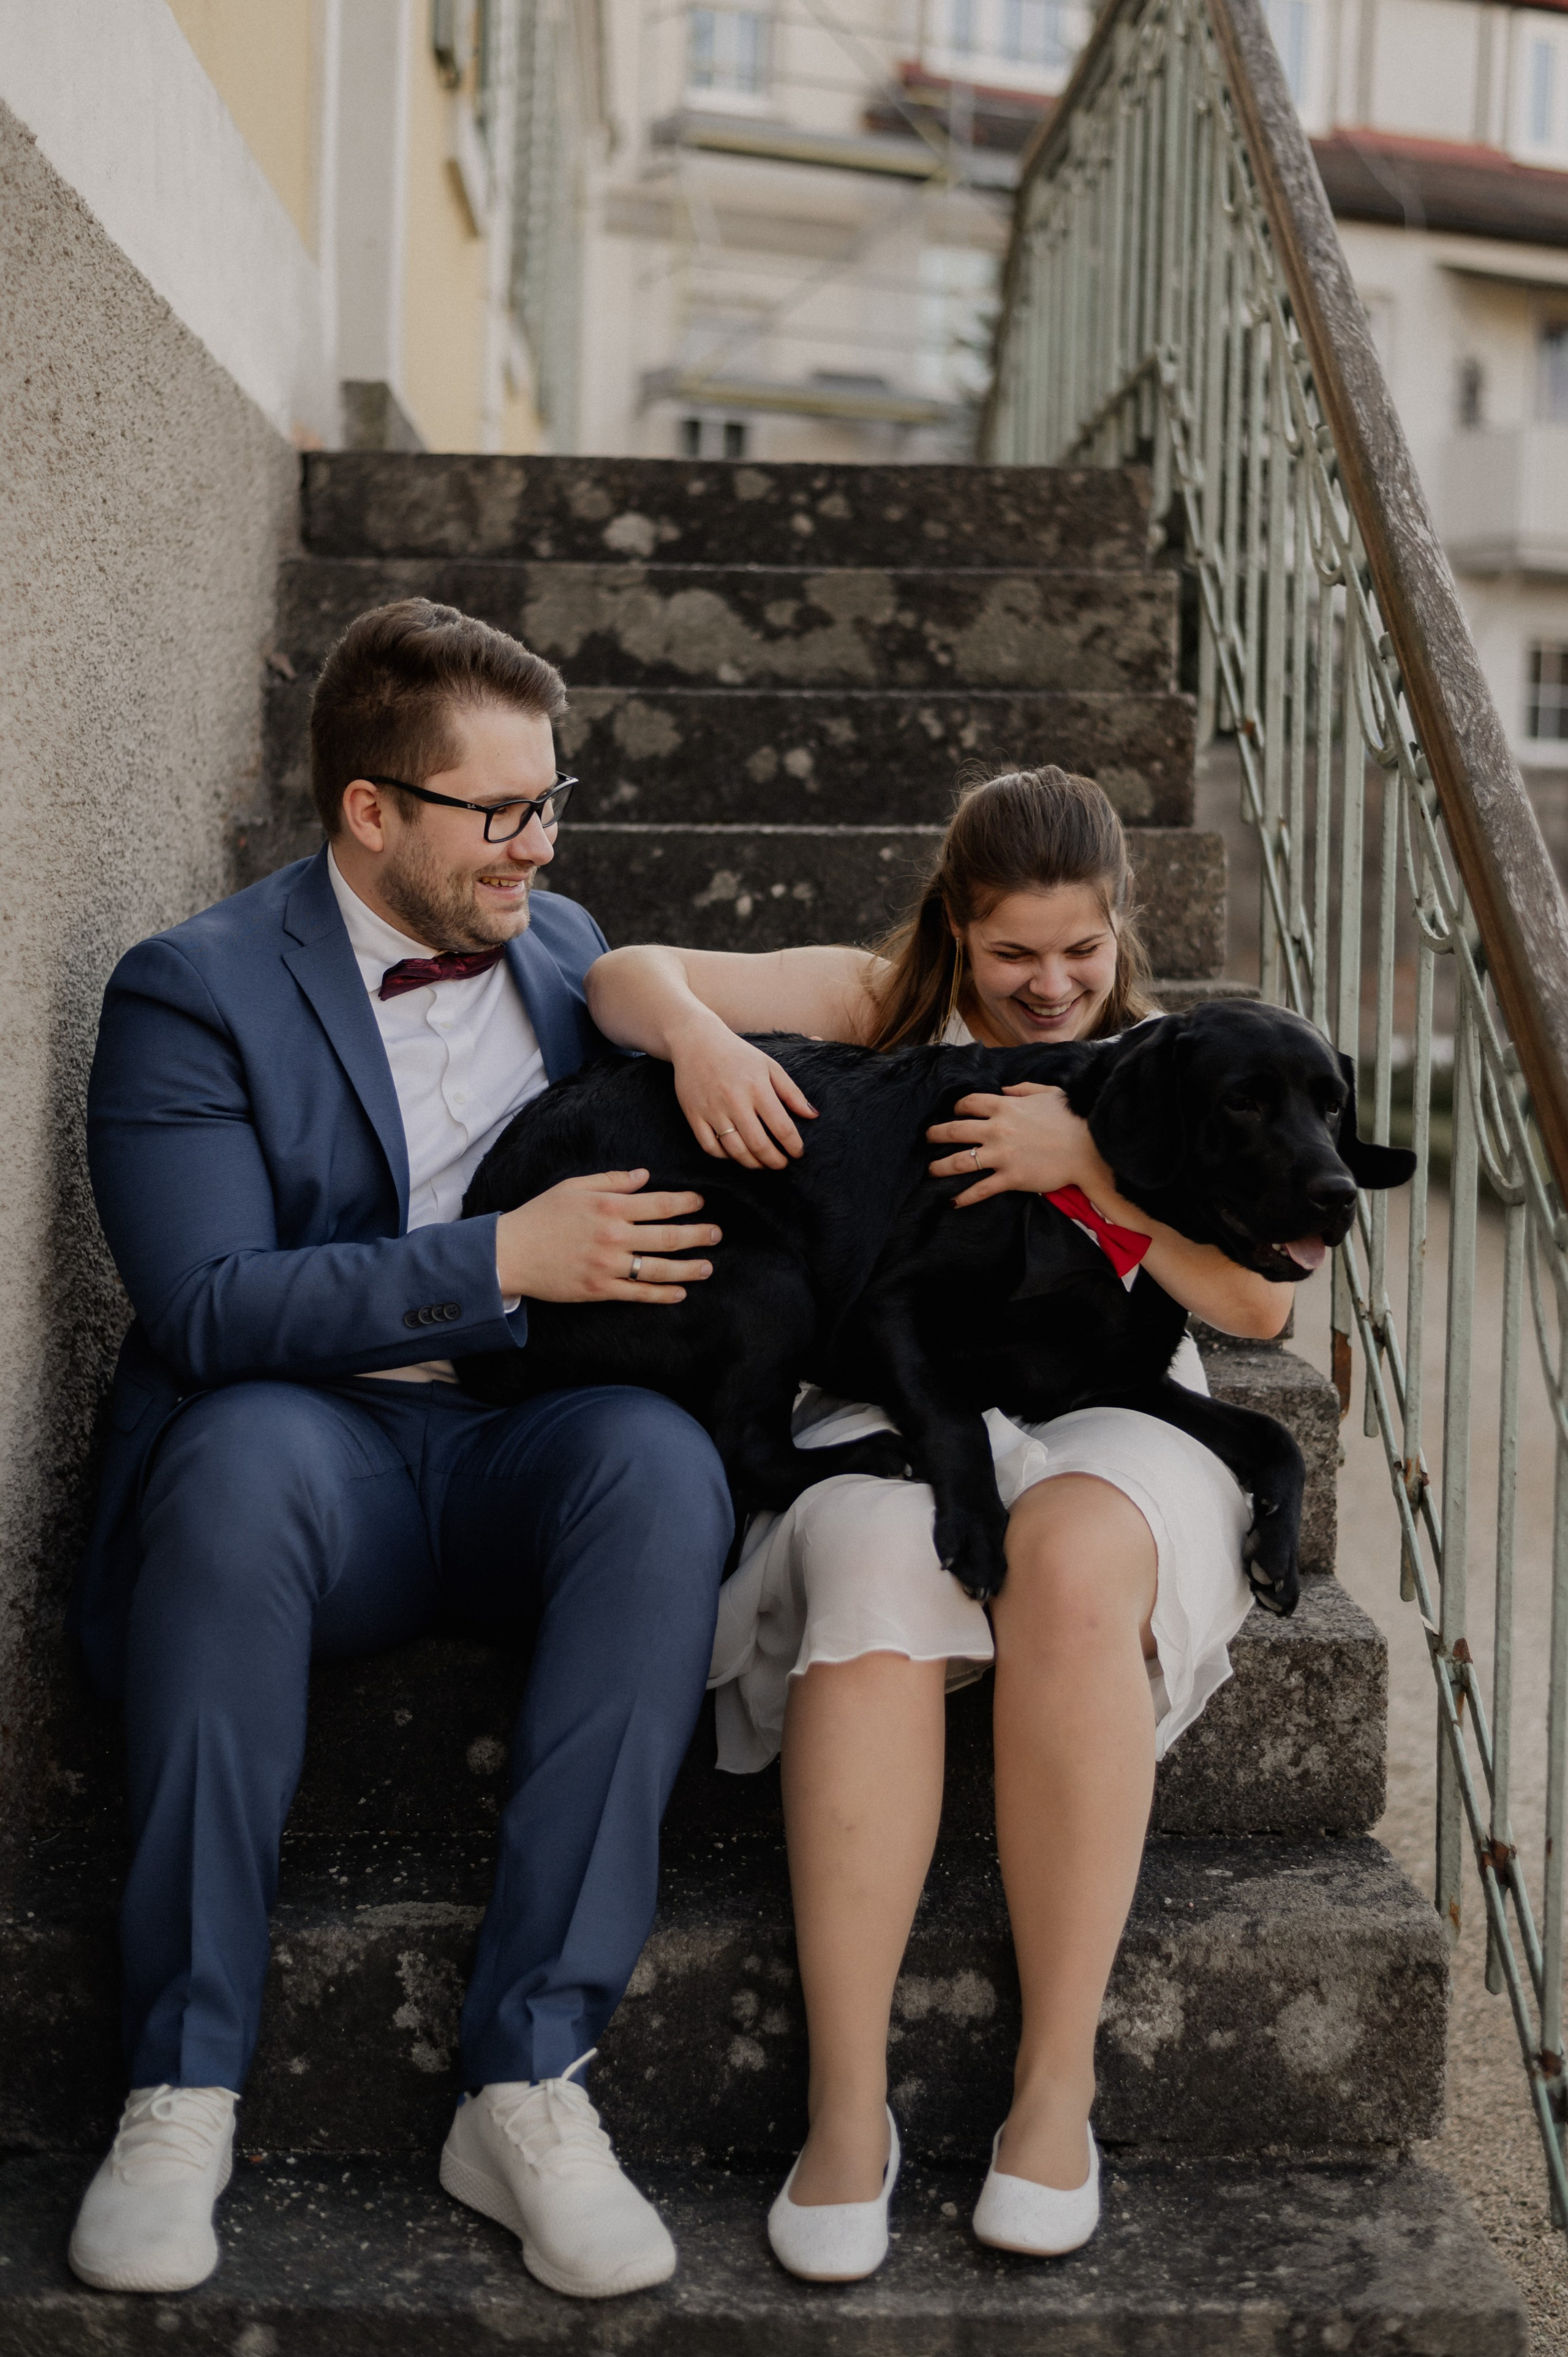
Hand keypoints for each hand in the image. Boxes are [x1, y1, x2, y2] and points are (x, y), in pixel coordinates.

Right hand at [495, 1171, 719, 1304]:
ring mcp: (608, 1265)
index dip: (686, 1204)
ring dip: (688, 1268)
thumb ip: (612, 1180)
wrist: (511, 1252)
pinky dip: (662, 1294)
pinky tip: (680, 1292)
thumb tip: (645, 1176)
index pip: (660, 1204)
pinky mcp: (600, 1289)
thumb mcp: (574, 1187)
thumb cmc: (541, 1215)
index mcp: (609, 1207)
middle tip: (717, 1235)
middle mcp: (614, 1236)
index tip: (701, 1204)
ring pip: (659, 1269)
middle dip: (697, 1235)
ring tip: (708, 1267)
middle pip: (667, 1237)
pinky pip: (639, 1294)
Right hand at [669, 1009, 816, 1168]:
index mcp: (757, 1088)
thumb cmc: (738, 1055)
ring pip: (735, 1151)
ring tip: (762, 1163)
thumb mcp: (770, 1066)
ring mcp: (712, 1110)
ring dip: (753, 1163)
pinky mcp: (694, 1115)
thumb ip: (792, 1092)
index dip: (793, 1146)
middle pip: (759, 1145)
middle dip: (775, 1161)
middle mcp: (734, 1101)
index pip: (782, 1127)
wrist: (697, 1042)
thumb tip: (812, 1115)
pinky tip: (736, 1154)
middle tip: (782, 1164)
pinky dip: (725, 1156)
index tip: (798, 1153)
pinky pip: (710, 1147)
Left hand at [926, 1084, 1112, 1208]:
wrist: (1088, 1147)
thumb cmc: (1070, 1118)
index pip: (968, 1104)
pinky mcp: (1010, 1178)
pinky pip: (980, 1189)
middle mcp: (997, 1129)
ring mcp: (1001, 1155)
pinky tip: (952, 1202)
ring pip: (959, 1162)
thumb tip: (1004, 1089)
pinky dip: (964, 1197)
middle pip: (954, 1131)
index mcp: (1004, 1106)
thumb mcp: (1047, 1093)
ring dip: (939, 1167)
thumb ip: (1022, 1089)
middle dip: (934, 1134)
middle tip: (925, 1138)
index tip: (953, 1113)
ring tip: (929, 1171)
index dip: (956, 1108)